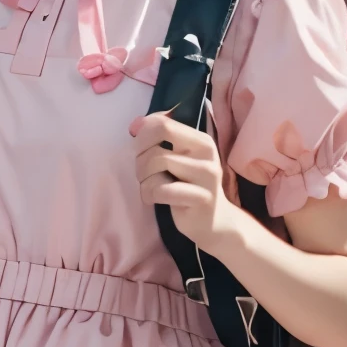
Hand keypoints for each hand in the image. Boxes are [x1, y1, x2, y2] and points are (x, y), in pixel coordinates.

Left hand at [130, 112, 238, 254]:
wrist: (212, 221)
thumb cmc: (187, 186)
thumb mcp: (177, 158)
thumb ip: (159, 138)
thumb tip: (134, 125)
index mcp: (201, 140)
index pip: (163, 124)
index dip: (142, 136)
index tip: (140, 150)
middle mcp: (207, 153)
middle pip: (155, 148)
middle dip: (140, 163)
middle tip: (145, 175)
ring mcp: (207, 175)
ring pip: (156, 166)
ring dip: (144, 180)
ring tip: (151, 188)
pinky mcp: (201, 197)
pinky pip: (161, 189)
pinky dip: (149, 195)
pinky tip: (154, 200)